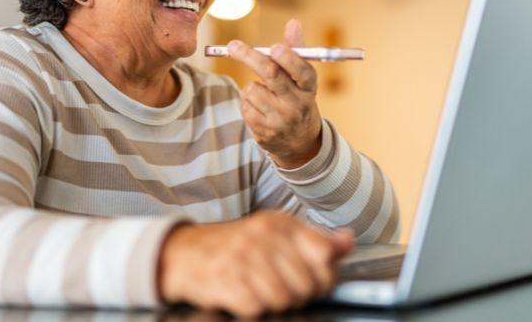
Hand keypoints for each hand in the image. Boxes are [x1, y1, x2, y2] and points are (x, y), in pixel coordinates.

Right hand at [158, 211, 355, 316]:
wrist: (184, 254)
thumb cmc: (235, 246)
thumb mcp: (275, 233)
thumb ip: (314, 240)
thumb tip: (348, 243)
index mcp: (280, 223)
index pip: (324, 254)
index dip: (325, 276)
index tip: (316, 280)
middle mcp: (263, 236)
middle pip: (306, 283)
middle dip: (299, 294)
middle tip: (283, 289)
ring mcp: (243, 258)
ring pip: (284, 299)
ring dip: (275, 303)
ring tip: (261, 292)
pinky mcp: (225, 280)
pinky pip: (256, 308)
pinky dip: (252, 308)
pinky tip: (243, 296)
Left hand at [228, 19, 322, 168]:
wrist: (299, 141)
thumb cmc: (297, 97)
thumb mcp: (302, 78)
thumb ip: (296, 50)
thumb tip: (293, 22)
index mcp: (309, 87)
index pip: (302, 71)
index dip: (289, 59)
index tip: (274, 47)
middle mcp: (297, 104)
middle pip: (271, 75)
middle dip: (249, 57)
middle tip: (233, 46)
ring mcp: (281, 120)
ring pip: (252, 89)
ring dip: (251, 86)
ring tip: (264, 94)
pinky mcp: (265, 133)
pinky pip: (245, 105)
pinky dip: (248, 102)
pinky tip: (260, 109)